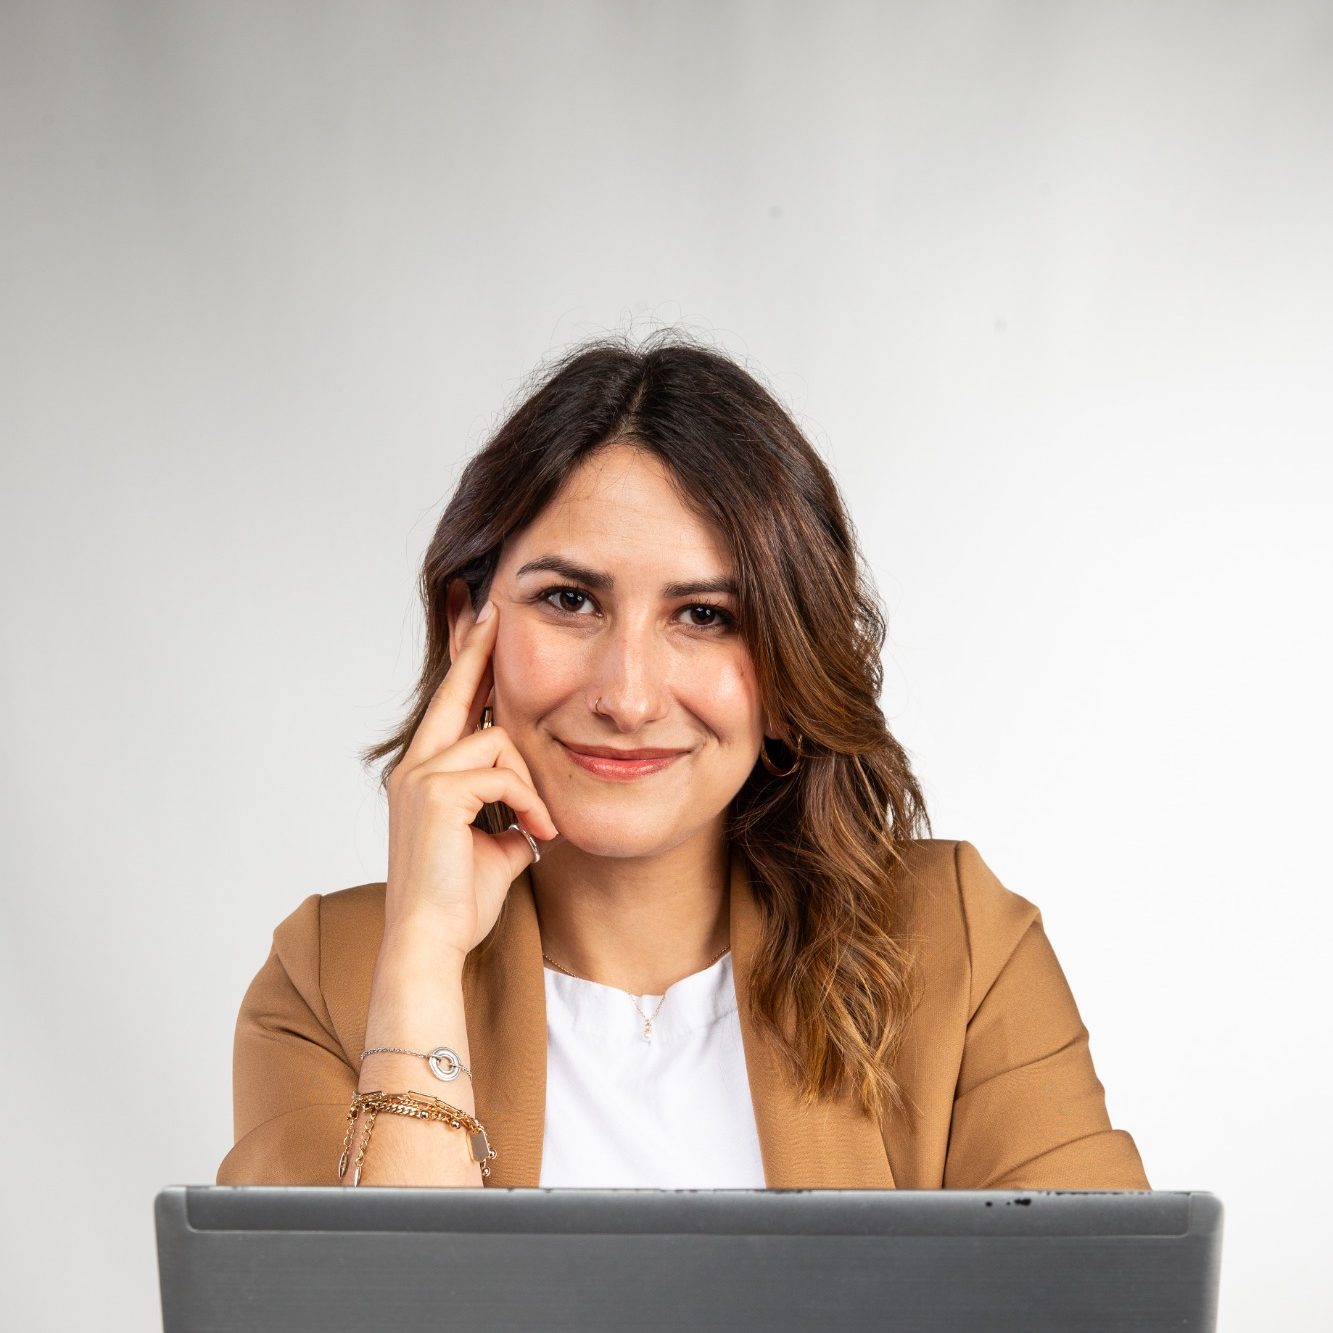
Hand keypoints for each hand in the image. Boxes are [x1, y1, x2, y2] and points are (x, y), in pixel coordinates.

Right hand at [382, 599, 558, 958]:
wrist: (431, 943)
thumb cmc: (460, 902)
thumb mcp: (495, 845)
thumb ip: (510, 811)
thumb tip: (535, 805)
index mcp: (426, 775)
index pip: (452, 707)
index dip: (468, 663)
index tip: (480, 619)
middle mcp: (415, 766)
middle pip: (460, 693)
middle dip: (480, 648)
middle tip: (492, 604)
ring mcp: (420, 776)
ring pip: (499, 742)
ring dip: (532, 786)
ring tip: (540, 828)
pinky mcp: (435, 792)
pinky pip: (504, 775)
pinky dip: (530, 805)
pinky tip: (537, 836)